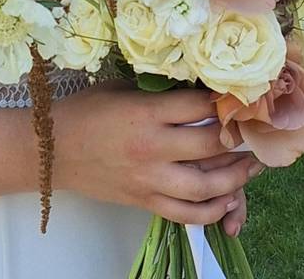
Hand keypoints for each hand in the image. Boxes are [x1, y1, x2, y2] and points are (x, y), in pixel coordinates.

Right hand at [52, 81, 264, 224]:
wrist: (51, 150)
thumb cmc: (85, 112)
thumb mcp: (121, 89)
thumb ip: (158, 92)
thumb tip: (198, 90)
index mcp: (145, 113)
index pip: (200, 105)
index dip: (226, 100)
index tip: (239, 97)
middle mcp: (151, 148)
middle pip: (211, 145)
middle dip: (238, 138)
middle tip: (251, 132)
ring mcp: (149, 179)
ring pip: (207, 187)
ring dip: (236, 178)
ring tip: (251, 166)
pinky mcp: (144, 201)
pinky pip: (187, 214)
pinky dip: (212, 211)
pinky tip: (227, 200)